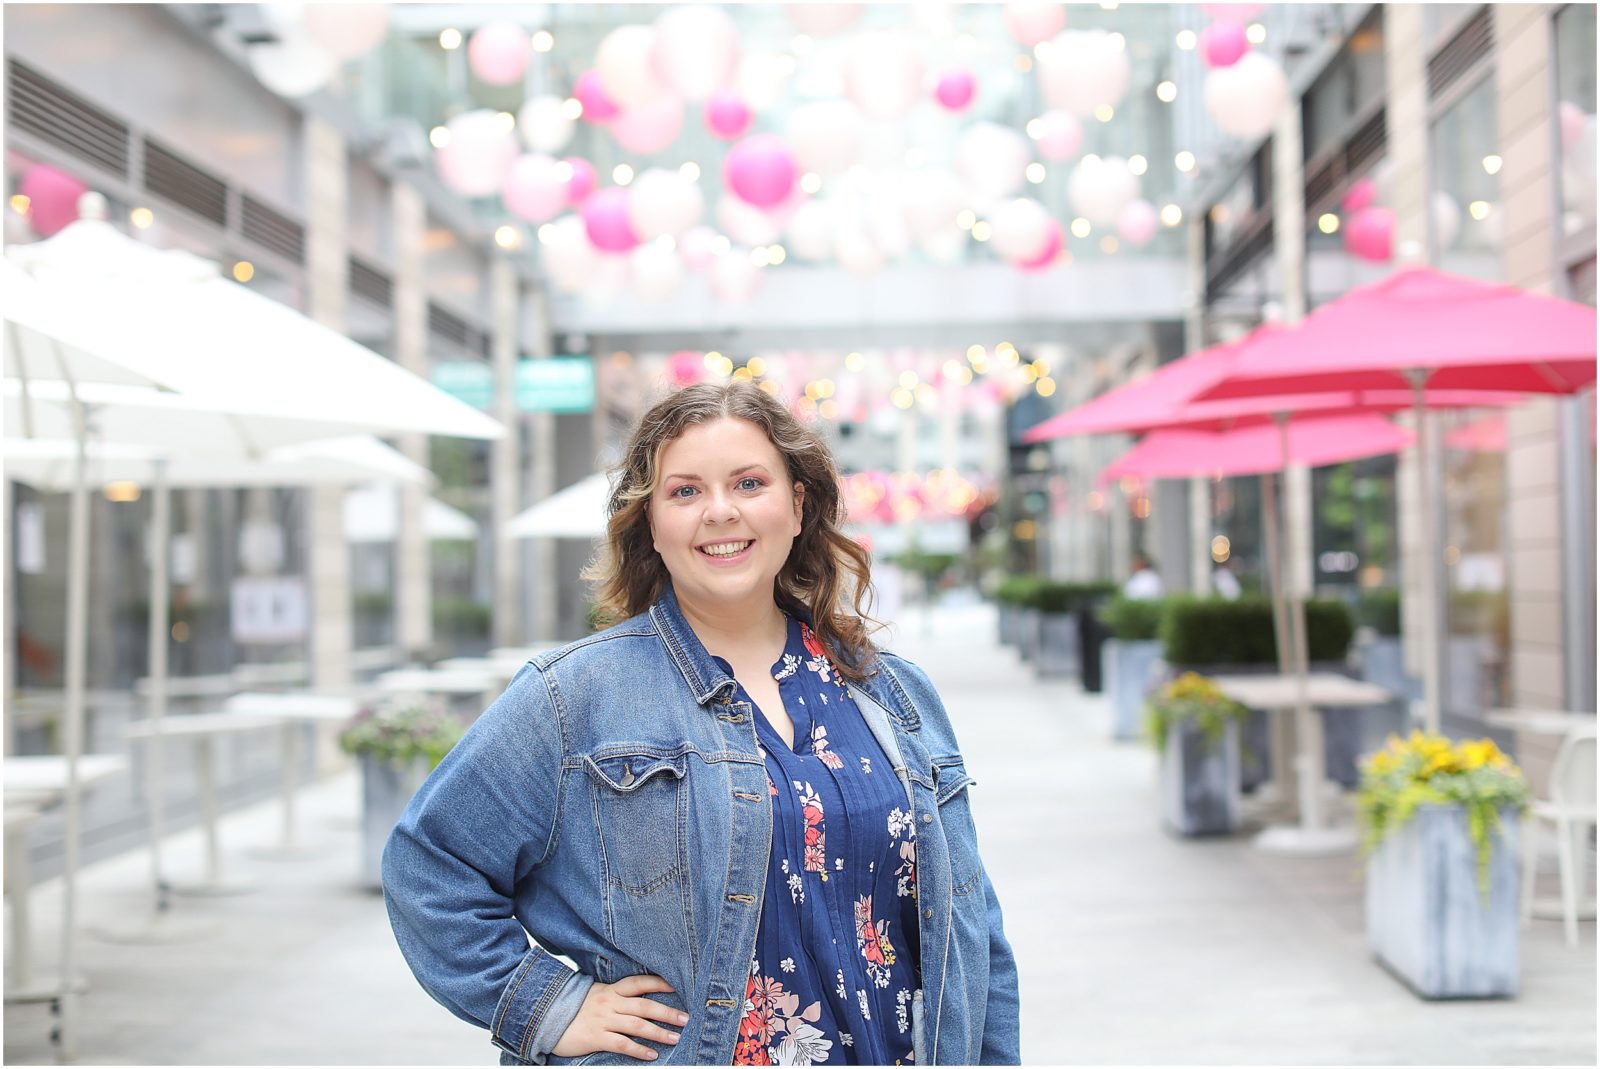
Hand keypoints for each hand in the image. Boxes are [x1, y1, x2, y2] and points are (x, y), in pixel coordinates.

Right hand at [552, 973, 687, 1061]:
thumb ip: (617, 997)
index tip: (677, 986)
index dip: (658, 983)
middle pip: (644, 1006)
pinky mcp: (596, 1038)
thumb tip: (640, 1000)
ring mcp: (603, 1020)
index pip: (639, 983)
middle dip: (667, 1012)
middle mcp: (610, 1003)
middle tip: (685, 1019)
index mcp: (611, 990)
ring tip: (675, 1038)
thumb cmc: (576, 1008)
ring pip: (637, 1025)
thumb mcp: (597, 995)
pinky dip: (639, 1050)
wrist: (546, 1017)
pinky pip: (622, 1044)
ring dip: (658, 1032)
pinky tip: (652, 1055)